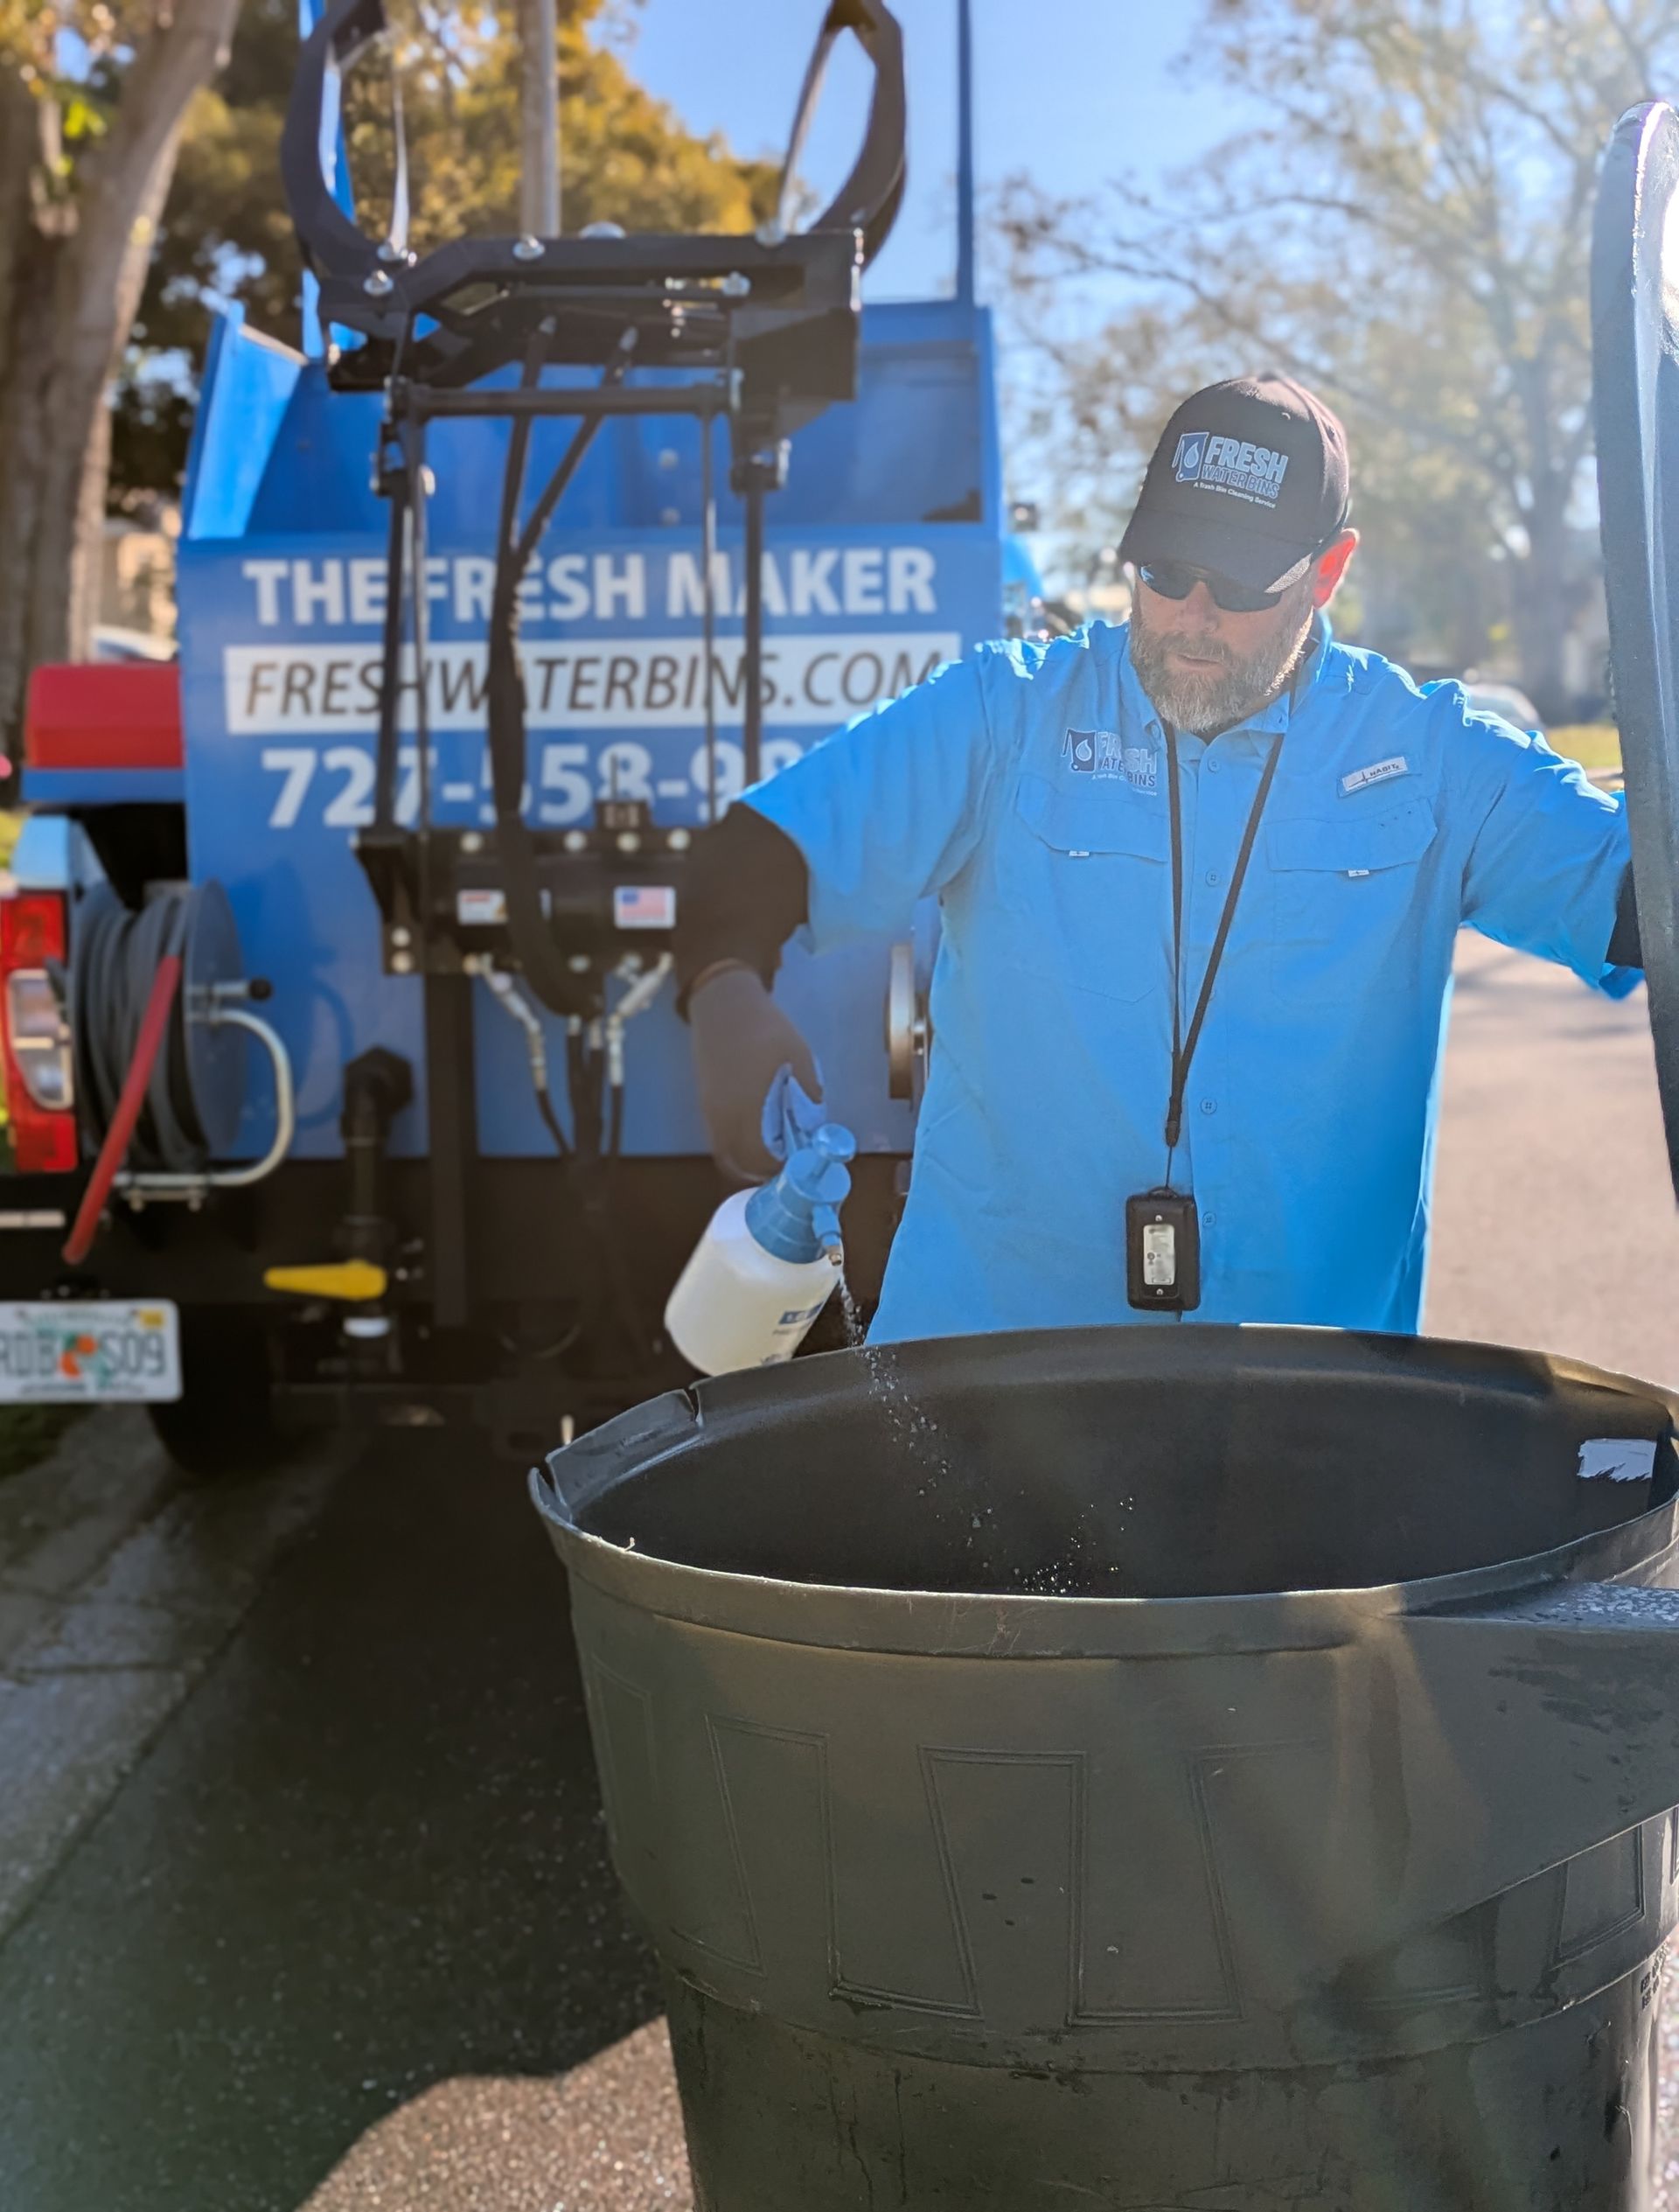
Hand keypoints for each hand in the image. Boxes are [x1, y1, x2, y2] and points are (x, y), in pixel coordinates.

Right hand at [687, 966, 820, 1180]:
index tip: (800, 1163)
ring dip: (750, 1161)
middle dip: (765, 1170)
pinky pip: (720, 1141)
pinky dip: (738, 1148)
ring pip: (728, 1155)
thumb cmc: (766, 1030)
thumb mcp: (801, 1058)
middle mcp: (725, 1118)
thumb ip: (810, 1097)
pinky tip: (758, 1134)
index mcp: (750, 1108)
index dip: (781, 1167)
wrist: (724, 1006)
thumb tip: (815, 1129)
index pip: (762, 1158)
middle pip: (741, 1164)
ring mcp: (712, 1114)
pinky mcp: (706, 1106)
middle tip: (789, 1162)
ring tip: (775, 1151)